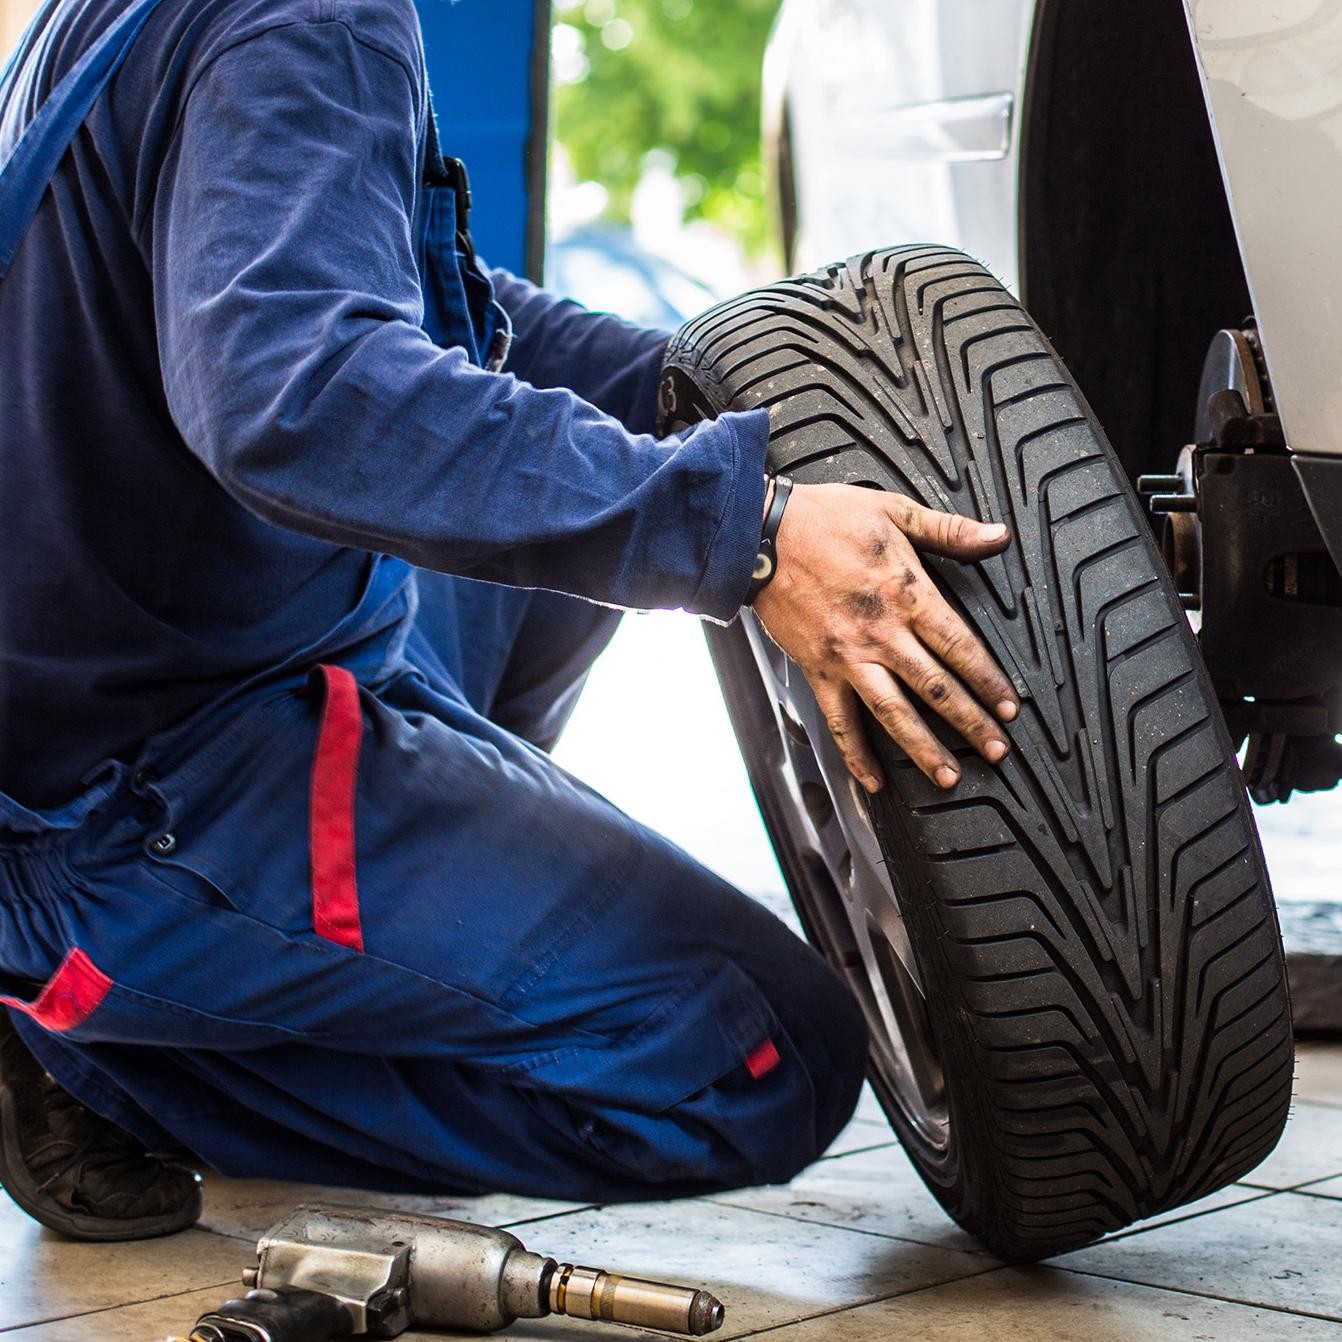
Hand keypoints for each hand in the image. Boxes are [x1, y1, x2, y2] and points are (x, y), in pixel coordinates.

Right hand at [752, 482, 1018, 791]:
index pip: (959, 646)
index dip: (989, 680)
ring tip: (948, 776)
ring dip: (923, 749)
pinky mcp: (818, 669)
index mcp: (906, 592)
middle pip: (935, 688)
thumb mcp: (893, 510)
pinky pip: (839, 720)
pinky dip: (855, 754)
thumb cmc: (822, 519)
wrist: (759, 535)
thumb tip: (997, 536)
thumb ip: (949, 530)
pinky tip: (873, 780)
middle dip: (970, 723)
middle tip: (996, 750)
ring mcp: (847, 656)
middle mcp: (880, 632)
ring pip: (892, 713)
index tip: (1009, 707)